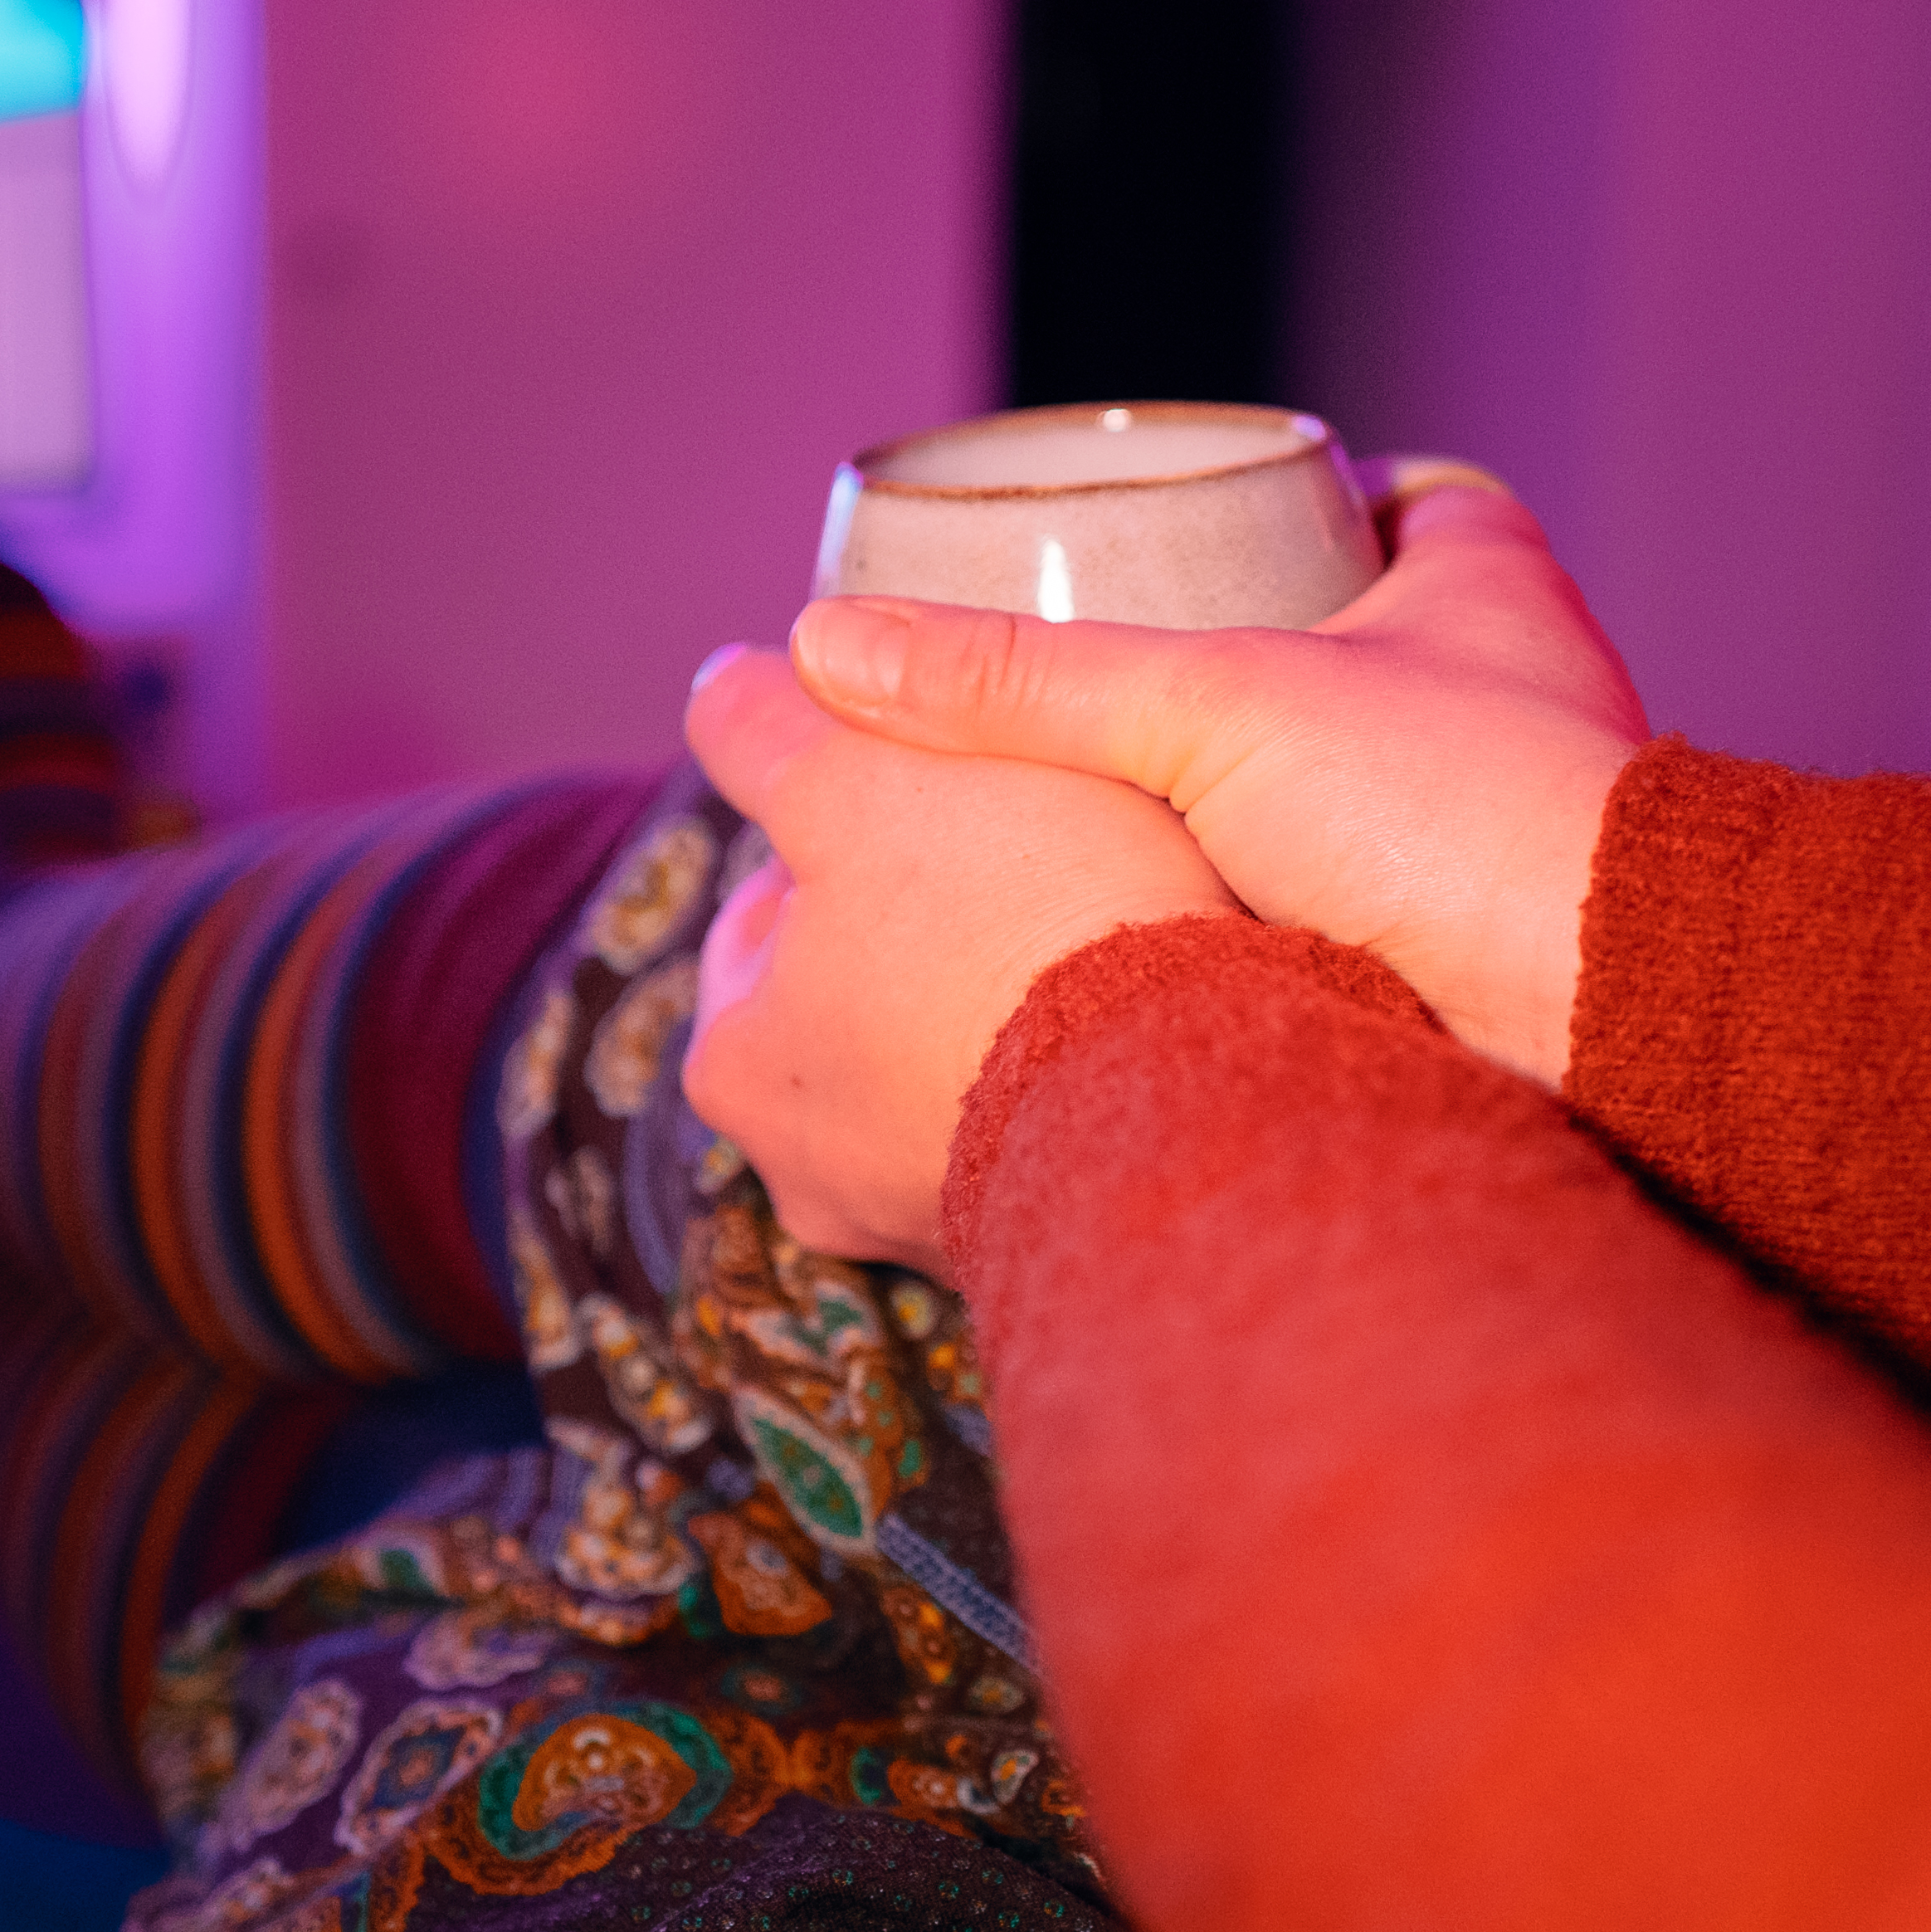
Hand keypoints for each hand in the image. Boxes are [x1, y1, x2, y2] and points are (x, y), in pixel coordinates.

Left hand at [681, 647, 1235, 1272]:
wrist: (1212, 1097)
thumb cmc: (1015, 926)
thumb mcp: (858, 776)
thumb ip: (768, 723)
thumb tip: (718, 685)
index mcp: (740, 1073)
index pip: (765, 918)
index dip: (843, 826)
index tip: (929, 787)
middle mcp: (817, 1185)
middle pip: (859, 1000)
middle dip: (929, 923)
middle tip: (1024, 843)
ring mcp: (938, 1232)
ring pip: (958, 1071)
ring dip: (1011, 1002)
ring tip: (1102, 919)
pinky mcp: (1057, 1245)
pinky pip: (1050, 1128)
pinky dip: (1079, 1074)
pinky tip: (1143, 1013)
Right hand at [783, 467, 1645, 1087]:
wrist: (1605, 1033)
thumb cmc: (1458, 823)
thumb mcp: (1207, 708)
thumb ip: (1018, 682)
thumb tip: (821, 650)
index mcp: (1484, 579)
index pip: (1398, 490)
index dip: (1303, 493)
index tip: (1198, 512)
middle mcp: (1508, 688)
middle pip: (1352, 636)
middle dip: (1244, 656)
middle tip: (1106, 666)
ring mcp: (1497, 820)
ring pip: (1350, 781)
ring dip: (1248, 798)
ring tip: (1102, 799)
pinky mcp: (1472, 942)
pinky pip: (1348, 897)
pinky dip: (1268, 901)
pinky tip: (1166, 914)